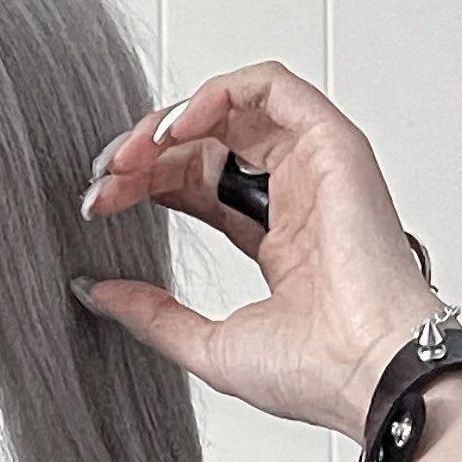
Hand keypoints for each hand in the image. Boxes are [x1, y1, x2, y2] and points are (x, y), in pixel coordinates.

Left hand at [77, 62, 446, 439]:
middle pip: (208, 144)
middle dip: (146, 153)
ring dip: (172, 120)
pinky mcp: (333, 145)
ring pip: (234, 109)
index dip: (145, 184)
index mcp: (278, 239)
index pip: (198, 185)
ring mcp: (317, 168)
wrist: (367, 373)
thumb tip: (95, 290)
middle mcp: (298, 196)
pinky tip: (174, 130)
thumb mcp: (206, 344)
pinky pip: (271, 88)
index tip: (100, 205)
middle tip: (104, 181)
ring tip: (130, 156)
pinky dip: (217, 94)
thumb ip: (151, 314)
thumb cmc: (316, 372)